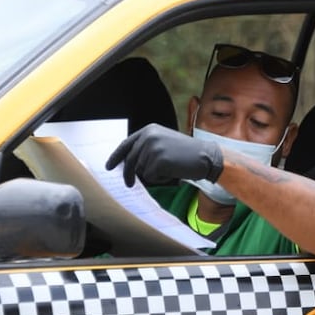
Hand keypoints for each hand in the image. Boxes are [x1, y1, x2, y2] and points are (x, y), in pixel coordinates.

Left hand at [105, 124, 223, 186]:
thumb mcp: (164, 143)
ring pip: (140, 170)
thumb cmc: (187, 153)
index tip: (108, 166)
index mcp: (149, 130)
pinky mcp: (158, 161)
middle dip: (129, 175)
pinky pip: (150, 177)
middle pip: (130, 161)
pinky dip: (160, 179)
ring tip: (169, 168)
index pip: (126, 144)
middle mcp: (148, 137)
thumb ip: (146, 149)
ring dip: (152, 175)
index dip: (116, 157)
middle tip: (129, 184)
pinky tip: (172, 172)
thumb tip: (129, 165)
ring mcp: (153, 148)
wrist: (206, 156)